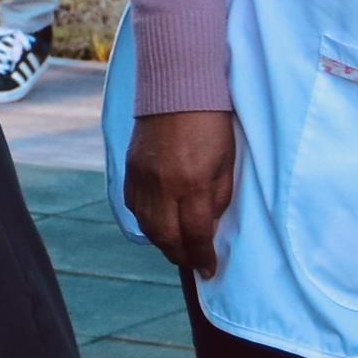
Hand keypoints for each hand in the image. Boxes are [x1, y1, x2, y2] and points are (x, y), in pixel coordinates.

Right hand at [126, 109, 236, 274]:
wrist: (177, 87)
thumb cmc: (211, 122)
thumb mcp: (226, 161)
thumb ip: (219, 197)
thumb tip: (209, 224)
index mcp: (192, 183)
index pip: (196, 234)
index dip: (203, 256)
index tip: (209, 270)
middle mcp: (163, 186)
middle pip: (167, 237)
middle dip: (181, 256)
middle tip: (193, 263)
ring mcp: (143, 178)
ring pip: (147, 226)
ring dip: (163, 244)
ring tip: (176, 249)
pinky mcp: (131, 169)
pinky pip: (134, 207)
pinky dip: (146, 222)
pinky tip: (158, 224)